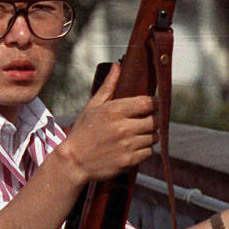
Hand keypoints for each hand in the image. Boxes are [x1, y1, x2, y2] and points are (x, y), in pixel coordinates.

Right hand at [51, 62, 157, 186]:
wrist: (74, 161)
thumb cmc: (83, 132)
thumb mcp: (92, 107)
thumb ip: (108, 87)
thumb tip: (117, 67)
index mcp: (114, 111)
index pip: (148, 102)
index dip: (154, 103)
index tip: (153, 104)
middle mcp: (123, 127)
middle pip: (155, 121)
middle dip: (153, 119)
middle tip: (145, 120)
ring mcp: (127, 145)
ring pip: (153, 137)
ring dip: (149, 135)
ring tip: (137, 134)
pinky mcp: (130, 160)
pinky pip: (148, 151)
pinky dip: (144, 149)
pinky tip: (133, 146)